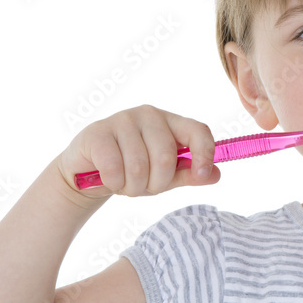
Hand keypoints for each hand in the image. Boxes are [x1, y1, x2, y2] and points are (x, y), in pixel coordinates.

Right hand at [57, 105, 220, 197]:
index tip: (202, 174)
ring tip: (125, 183)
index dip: (205, 154)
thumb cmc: (131, 171)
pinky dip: (113, 183)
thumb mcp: (164, 176)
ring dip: (132, 187)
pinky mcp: (98, 132)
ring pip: (139, 166)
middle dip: (157, 183)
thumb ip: (189, 174)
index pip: (198, 131)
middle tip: (144, 187)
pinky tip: (108, 179)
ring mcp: (122, 120)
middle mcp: (149, 115)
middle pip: (166, 156)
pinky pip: (114, 168)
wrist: (87, 173)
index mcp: (170, 122)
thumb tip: (215, 175)